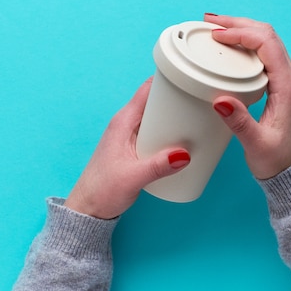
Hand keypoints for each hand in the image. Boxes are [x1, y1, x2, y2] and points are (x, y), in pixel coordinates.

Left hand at [64, 78, 190, 218]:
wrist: (88, 209)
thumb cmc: (102, 191)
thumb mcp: (133, 178)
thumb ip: (158, 167)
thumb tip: (185, 154)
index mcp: (123, 121)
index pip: (147, 90)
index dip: (168, 82)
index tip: (190, 81)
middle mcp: (127, 123)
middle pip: (156, 101)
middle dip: (178, 99)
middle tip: (202, 103)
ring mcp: (131, 135)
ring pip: (158, 117)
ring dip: (176, 117)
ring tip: (199, 119)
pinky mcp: (135, 147)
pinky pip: (157, 131)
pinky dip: (171, 131)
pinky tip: (185, 140)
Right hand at [206, 13, 290, 179]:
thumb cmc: (278, 160)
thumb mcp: (256, 144)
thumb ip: (239, 122)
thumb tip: (220, 100)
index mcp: (287, 85)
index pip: (266, 44)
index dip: (241, 33)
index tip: (216, 36)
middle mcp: (290, 77)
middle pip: (267, 34)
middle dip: (238, 24)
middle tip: (209, 22)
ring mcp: (285, 79)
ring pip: (266, 41)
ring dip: (242, 30)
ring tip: (215, 28)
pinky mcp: (278, 85)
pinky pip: (264, 54)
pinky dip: (245, 44)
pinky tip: (228, 47)